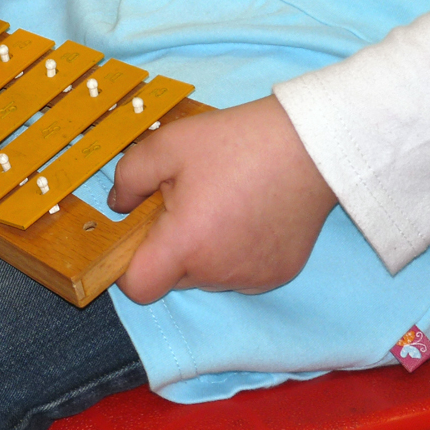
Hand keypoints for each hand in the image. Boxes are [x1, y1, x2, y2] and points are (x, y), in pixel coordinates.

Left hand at [109, 96, 337, 303]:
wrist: (310, 145)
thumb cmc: (236, 142)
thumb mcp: (167, 145)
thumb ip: (128, 177)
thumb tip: (118, 205)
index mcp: (186, 244)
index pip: (139, 287)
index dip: (128, 265)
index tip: (138, 234)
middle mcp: (217, 272)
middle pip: (172, 278)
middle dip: (169, 247)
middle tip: (185, 201)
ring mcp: (251, 278)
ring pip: (206, 275)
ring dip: (203, 249)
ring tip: (222, 202)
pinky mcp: (278, 273)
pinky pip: (239, 271)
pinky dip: (235, 250)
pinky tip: (248, 214)